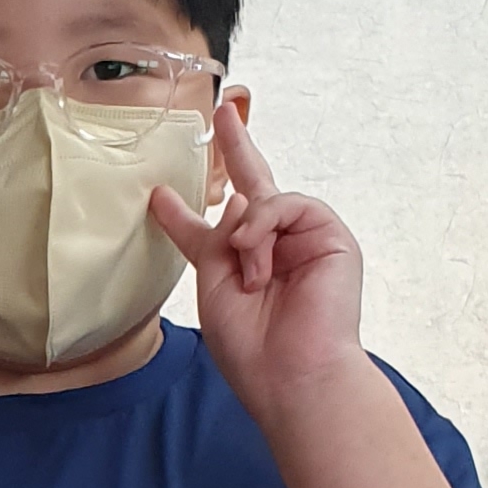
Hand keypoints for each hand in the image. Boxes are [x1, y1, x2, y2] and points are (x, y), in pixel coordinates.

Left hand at [150, 101, 369, 425]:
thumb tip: (238, 196)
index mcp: (241, 268)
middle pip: (253, 189)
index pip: (211, 231)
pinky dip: (265, 228)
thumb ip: (216, 238)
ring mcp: (304, 240)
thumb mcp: (214, 285)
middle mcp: (274, 249)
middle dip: (236, 149)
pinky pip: (286, 205)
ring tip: (252, 278)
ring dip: (247, 237)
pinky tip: (261, 262)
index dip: (183, 214)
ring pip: (263, 200)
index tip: (157, 198)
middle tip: (222, 112)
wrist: (292, 375)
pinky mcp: (330, 236)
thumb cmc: (251, 346)